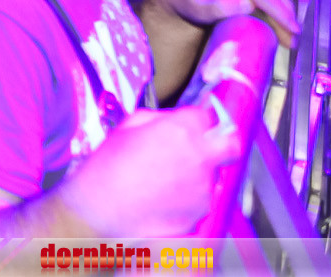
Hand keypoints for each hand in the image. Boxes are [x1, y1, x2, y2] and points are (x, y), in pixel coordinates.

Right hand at [56, 105, 238, 236]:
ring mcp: (204, 189)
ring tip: (164, 181)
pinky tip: (162, 199)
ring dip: (196, 174)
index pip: (206, 116)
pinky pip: (200, 200)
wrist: (100, 211)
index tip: (190, 124)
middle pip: (230, 145)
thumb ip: (157, 120)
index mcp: (181, 131)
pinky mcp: (201, 213)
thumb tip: (173, 122)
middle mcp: (201, 158)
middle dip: (222, 142)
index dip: (197, 119)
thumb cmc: (106, 167)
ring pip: (211, 175)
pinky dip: (187, 198)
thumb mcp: (125, 128)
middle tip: (204, 147)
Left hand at [150, 0, 298, 48]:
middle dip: (286, 16)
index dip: (280, 12)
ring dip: (284, 11)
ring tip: (289, 35)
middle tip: (292, 40)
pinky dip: (277, 5)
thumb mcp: (195, 6)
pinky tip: (279, 22)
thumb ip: (217, 6)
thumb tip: (246, 3)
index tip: (292, 30)